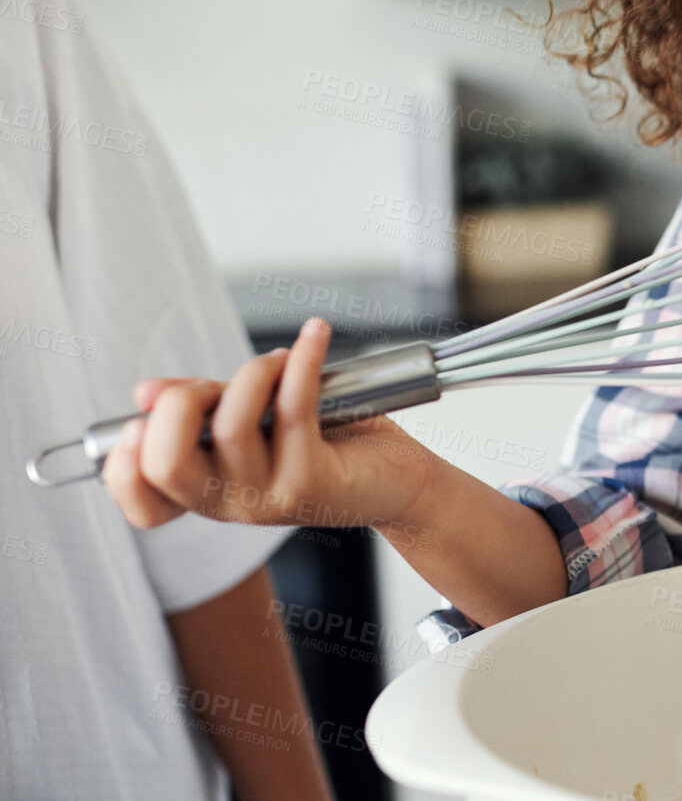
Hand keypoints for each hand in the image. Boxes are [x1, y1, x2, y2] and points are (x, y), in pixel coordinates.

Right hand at [101, 317, 435, 534]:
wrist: (399, 477)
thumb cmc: (325, 441)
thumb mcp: (253, 421)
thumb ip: (203, 408)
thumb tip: (145, 393)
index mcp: (206, 495)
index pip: (142, 505)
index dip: (124, 466)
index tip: (140, 423)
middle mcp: (229, 505)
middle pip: (168, 461)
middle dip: (181, 402)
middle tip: (218, 382)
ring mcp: (268, 498)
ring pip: (232, 425)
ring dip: (254, 372)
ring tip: (280, 358)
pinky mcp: (311, 480)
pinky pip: (293, 407)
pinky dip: (302, 359)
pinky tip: (315, 334)